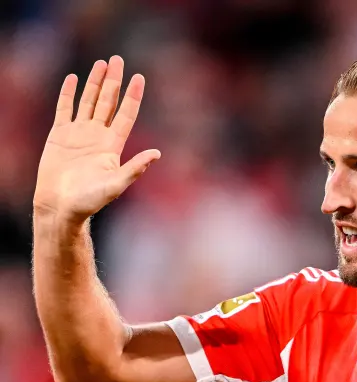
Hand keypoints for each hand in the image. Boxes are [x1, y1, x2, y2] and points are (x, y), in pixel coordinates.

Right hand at [34, 56, 159, 222]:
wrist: (61, 206)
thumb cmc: (90, 201)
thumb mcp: (117, 185)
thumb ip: (135, 168)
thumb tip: (157, 154)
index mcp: (113, 145)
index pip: (126, 114)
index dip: (133, 96)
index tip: (139, 77)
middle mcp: (98, 136)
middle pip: (108, 102)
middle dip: (114, 81)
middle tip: (118, 59)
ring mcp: (78, 134)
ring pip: (88, 102)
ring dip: (94, 82)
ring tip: (101, 63)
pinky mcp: (59, 135)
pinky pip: (65, 109)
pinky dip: (68, 94)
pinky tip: (73, 79)